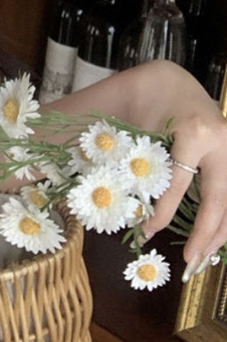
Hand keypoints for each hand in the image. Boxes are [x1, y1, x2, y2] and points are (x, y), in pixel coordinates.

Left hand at [137, 61, 226, 277]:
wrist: (170, 79)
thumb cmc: (146, 100)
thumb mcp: (139, 127)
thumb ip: (138, 164)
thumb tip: (126, 207)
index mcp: (195, 131)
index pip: (179, 183)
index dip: (162, 211)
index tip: (148, 230)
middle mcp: (222, 140)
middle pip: (218, 198)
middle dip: (205, 233)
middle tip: (191, 262)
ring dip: (220, 231)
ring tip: (205, 257)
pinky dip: (223, 214)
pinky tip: (216, 237)